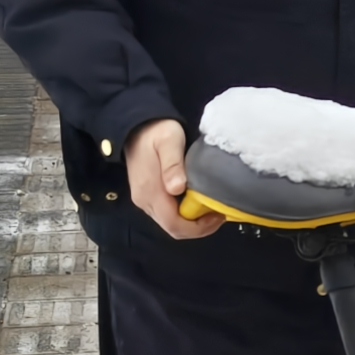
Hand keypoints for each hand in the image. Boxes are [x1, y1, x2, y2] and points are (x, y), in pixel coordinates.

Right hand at [124, 118, 219, 240]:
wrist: (136, 126)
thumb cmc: (156, 131)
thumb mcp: (169, 141)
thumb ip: (173, 164)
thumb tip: (177, 188)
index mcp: (150, 192)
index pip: (174, 224)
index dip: (198, 227)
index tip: (217, 216)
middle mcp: (144, 201)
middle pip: (173, 228)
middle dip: (198, 227)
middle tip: (218, 214)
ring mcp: (144, 200)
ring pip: (170, 223)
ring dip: (192, 222)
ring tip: (211, 208)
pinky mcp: (146, 196)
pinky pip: (167, 214)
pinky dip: (184, 215)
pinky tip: (197, 202)